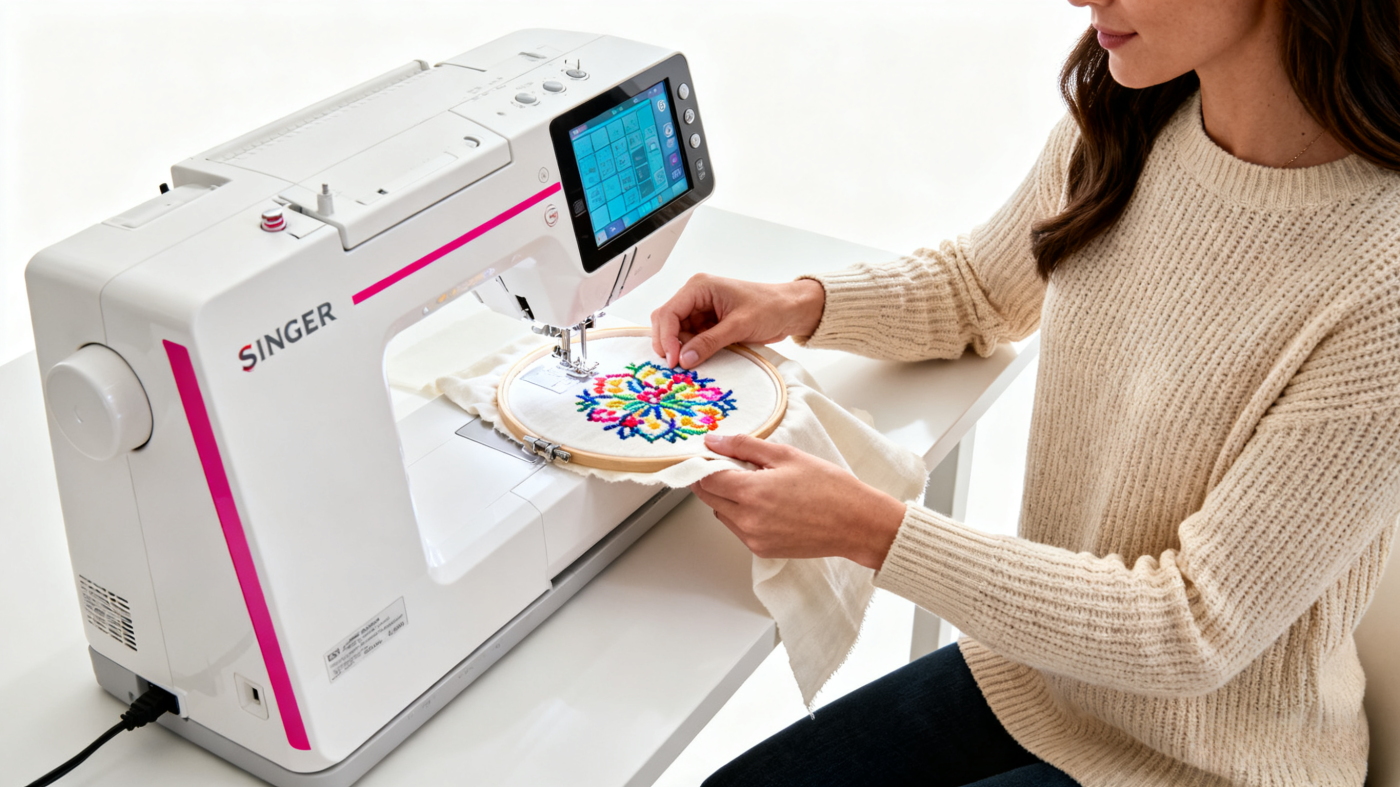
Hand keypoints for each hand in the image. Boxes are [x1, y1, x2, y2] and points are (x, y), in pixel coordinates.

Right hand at [650, 274, 825, 368]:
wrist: (791, 310)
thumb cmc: (770, 307)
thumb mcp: (739, 325)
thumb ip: (710, 342)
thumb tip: (684, 360)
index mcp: (699, 287)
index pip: (668, 312)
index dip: (666, 338)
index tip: (673, 361)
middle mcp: (695, 297)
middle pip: (667, 322)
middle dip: (669, 344)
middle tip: (677, 367)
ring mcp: (701, 311)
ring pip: (677, 333)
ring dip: (681, 350)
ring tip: (690, 365)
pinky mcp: (708, 324)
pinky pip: (691, 339)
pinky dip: (691, 351)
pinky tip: (698, 361)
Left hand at [690, 433, 907, 569]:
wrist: (857, 523)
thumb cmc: (829, 487)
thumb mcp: (786, 455)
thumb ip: (745, 447)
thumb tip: (713, 441)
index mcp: (752, 493)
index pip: (706, 479)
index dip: (703, 464)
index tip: (709, 455)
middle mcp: (747, 520)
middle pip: (709, 498)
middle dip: (713, 480)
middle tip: (734, 466)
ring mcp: (754, 539)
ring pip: (722, 514)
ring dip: (728, 498)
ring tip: (756, 484)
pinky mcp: (763, 550)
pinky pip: (738, 529)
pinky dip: (742, 515)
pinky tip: (766, 503)